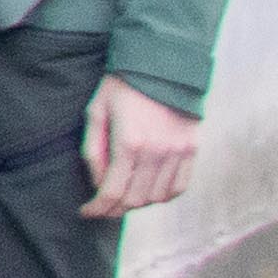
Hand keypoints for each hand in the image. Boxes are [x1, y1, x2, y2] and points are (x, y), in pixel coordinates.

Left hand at [80, 77, 200, 218]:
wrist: (162, 64)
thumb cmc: (122, 86)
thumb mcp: (96, 112)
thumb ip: (94, 151)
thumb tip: (98, 183)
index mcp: (129, 143)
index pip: (112, 192)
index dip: (97, 208)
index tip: (86, 212)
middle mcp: (157, 152)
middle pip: (135, 199)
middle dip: (114, 209)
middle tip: (101, 208)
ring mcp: (178, 152)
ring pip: (157, 197)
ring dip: (138, 203)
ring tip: (123, 198)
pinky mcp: (192, 149)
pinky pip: (180, 186)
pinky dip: (163, 196)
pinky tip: (149, 192)